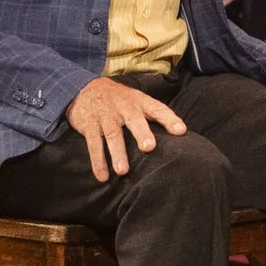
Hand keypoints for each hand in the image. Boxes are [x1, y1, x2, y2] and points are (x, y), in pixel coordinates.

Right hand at [67, 77, 186, 182]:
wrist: (85, 88)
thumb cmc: (120, 100)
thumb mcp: (137, 101)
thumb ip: (155, 115)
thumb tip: (179, 133)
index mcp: (139, 102)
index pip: (157, 109)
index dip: (169, 119)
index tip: (181, 131)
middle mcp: (124, 107)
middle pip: (134, 119)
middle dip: (141, 133)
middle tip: (148, 147)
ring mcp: (106, 116)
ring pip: (112, 134)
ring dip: (117, 153)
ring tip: (123, 171)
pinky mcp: (89, 125)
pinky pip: (93, 144)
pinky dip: (97, 161)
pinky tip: (103, 176)